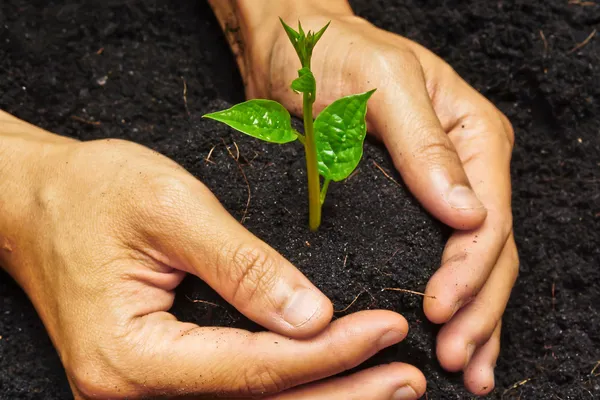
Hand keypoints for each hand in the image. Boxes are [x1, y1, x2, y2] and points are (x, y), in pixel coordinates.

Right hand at [0, 114, 425, 398]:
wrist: (36, 204)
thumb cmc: (92, 194)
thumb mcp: (168, 211)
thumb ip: (239, 265)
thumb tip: (311, 315)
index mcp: (130, 356)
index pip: (253, 369)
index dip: (329, 353)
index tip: (388, 329)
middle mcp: (132, 394)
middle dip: (342, 393)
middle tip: (408, 375)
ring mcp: (144, 394)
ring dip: (326, 398)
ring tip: (390, 384)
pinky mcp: (158, 379)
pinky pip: (234, 394)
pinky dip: (290, 388)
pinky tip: (333, 376)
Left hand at [246, 11, 517, 394]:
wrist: (293, 49)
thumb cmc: (335, 54)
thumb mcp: (382, 85)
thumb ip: (425, 146)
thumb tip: (467, 214)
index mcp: (472, 136)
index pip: (488, 219)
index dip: (469, 273)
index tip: (440, 311)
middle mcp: (463, 168)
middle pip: (489, 252)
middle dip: (478, 310)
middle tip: (455, 359)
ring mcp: (435, 191)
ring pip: (470, 265)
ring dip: (472, 318)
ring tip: (462, 366)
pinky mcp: (403, 207)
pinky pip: (433, 258)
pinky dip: (445, 298)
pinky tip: (443, 331)